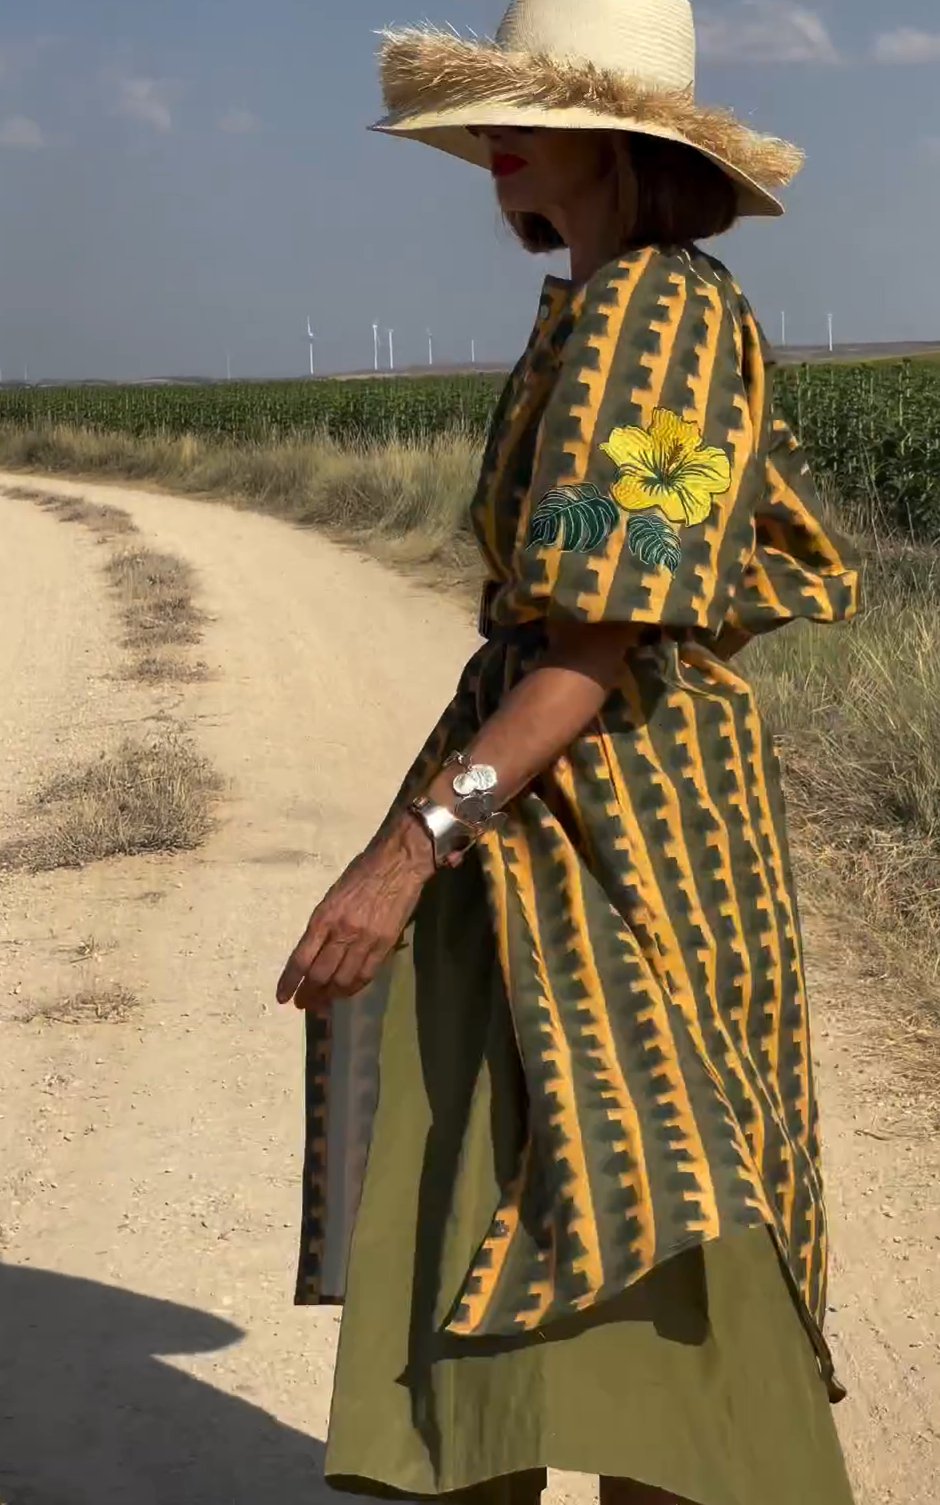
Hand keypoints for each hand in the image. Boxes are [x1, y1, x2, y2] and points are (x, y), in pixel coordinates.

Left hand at [276, 814, 434, 1010]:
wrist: (397, 863)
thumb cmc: (361, 873)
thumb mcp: (332, 896)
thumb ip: (323, 925)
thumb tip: (314, 953)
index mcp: (324, 917)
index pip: (301, 958)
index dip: (290, 982)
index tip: (283, 997)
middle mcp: (342, 932)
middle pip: (320, 974)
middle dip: (309, 993)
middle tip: (304, 1003)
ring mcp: (365, 940)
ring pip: (343, 980)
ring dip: (330, 995)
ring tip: (323, 1003)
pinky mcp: (385, 945)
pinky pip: (366, 975)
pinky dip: (353, 988)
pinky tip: (345, 993)